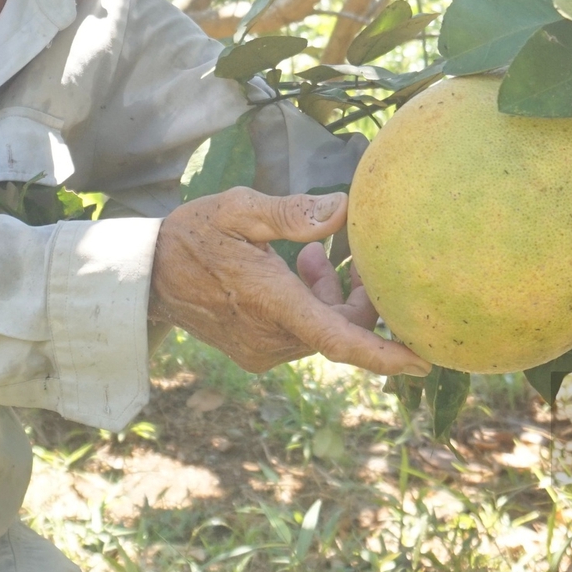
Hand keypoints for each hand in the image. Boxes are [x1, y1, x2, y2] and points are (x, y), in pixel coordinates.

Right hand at [148, 187, 428, 376]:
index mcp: (271, 303)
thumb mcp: (239, 209)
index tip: (424, 362)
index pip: (338, 339)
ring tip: (311, 255)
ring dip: (330, 296)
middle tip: (347, 254)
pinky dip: (311, 305)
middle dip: (356, 295)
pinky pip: (302, 333)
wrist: (147, 276)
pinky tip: (296, 269)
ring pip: (322, 330)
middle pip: (339, 328)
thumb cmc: (194, 234)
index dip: (383, 354)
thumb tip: (343, 209)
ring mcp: (262, 350)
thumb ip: (292, 213)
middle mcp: (270, 337)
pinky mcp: (256, 352)